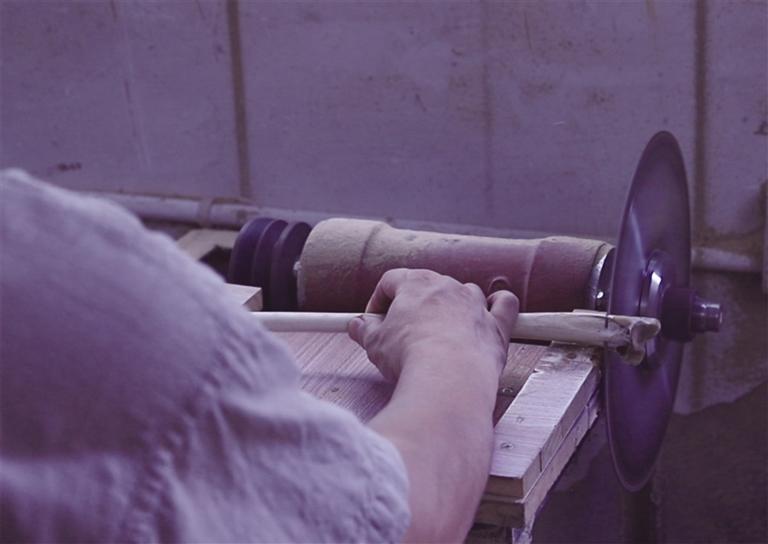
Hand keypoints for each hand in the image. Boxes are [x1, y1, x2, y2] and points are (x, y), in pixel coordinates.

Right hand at [347, 268, 518, 381]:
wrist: (449, 377)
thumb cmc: (410, 356)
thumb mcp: (374, 343)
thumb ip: (364, 330)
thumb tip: (356, 326)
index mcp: (415, 283)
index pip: (391, 281)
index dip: (379, 301)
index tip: (374, 321)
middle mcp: (448, 286)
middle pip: (427, 286)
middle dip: (413, 307)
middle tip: (402, 333)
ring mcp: (475, 304)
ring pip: (463, 293)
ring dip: (451, 307)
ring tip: (439, 331)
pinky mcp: (496, 325)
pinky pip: (504, 304)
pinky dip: (498, 305)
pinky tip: (491, 310)